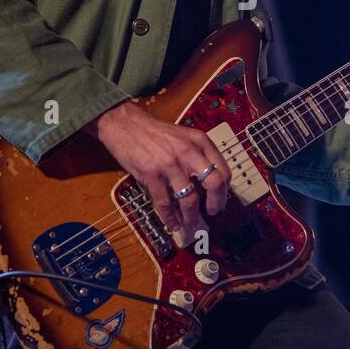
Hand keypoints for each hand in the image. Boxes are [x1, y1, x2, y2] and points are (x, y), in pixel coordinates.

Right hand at [83, 101, 231, 245]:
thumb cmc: (153, 131)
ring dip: (192, 218)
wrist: (125, 124)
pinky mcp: (151, 175)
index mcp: (199, 141)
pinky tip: (172, 224)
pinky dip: (170, 218)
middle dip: (216, 204)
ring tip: (191, 225)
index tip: (220, 199)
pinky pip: (165, 204)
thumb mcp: (183, 136)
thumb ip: (196, 154)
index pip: (223, 170)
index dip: (224, 190)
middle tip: (212, 213)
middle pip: (214, 183)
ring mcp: (170, 164)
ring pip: (189, 199)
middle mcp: (188, 152)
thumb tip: (207, 182)